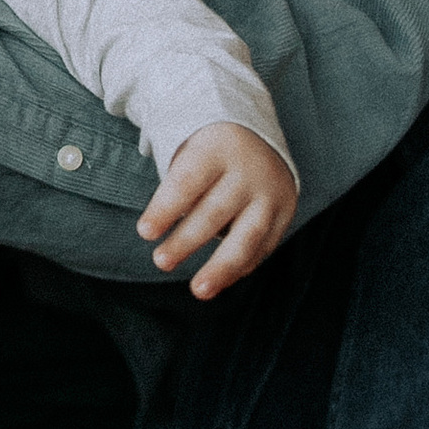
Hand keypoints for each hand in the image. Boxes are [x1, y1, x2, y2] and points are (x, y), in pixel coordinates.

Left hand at [138, 121, 297, 299]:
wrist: (259, 139)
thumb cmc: (209, 154)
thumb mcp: (191, 152)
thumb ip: (175, 188)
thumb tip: (152, 232)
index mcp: (218, 148)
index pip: (188, 181)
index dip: (165, 208)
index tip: (144, 232)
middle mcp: (248, 171)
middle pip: (215, 211)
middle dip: (186, 240)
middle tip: (160, 261)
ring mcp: (270, 194)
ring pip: (246, 236)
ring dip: (221, 267)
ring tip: (198, 289)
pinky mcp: (284, 214)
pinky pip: (262, 248)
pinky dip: (239, 268)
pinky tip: (218, 281)